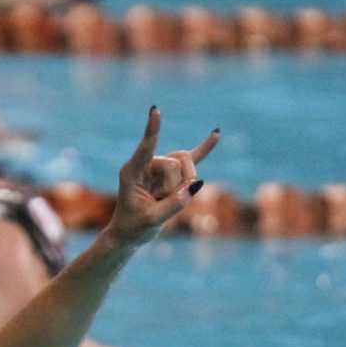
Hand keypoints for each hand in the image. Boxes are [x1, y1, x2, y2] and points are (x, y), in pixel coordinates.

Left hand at [108, 107, 218, 245]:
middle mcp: (145, 164)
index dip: (152, 131)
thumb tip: (195, 187)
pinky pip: (191, 158)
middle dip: (177, 186)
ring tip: (166, 200)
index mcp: (132, 172)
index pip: (145, 148)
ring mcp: (158, 167)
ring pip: (185, 166)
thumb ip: (173, 206)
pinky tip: (216, 134)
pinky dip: (204, 149)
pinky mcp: (170, 173)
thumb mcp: (152, 221)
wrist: (129, 235)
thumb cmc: (134, 228)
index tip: (155, 111)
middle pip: (175, 164)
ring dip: (183, 185)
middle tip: (163, 202)